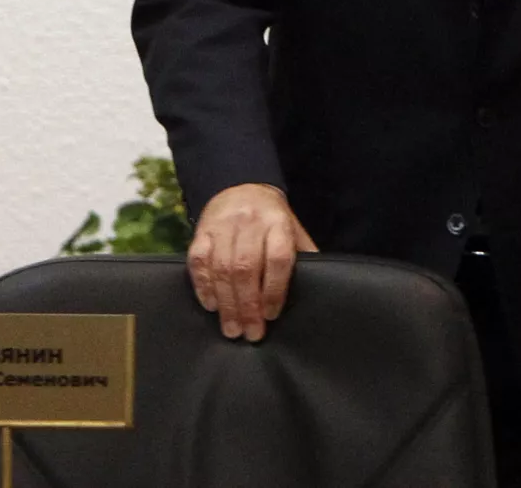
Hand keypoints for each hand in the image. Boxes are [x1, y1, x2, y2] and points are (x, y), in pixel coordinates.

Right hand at [187, 183, 317, 342]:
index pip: (277, 257)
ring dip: (227, 303)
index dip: (274, 289)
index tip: (271, 315)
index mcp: (277, 222)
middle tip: (250, 333)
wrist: (242, 186)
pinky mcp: (202, 230)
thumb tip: (322, 286)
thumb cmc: (272, 218)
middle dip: (248, 305)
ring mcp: (223, 225)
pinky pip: (198, 260)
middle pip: (246, 267)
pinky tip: (211, 305)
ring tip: (232, 329)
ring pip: (222, 267)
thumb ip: (303, 255)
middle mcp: (250, 221)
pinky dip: (203, 285)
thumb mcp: (293, 229)